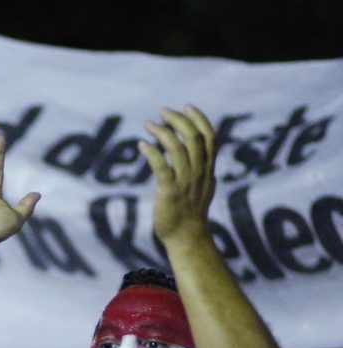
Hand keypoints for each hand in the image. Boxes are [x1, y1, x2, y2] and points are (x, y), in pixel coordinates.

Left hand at [139, 106, 215, 245]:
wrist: (186, 237)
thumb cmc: (190, 211)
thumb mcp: (202, 185)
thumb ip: (201, 166)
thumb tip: (198, 149)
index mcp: (208, 170)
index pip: (210, 138)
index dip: (200, 119)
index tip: (187, 106)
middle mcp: (200, 173)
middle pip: (194, 138)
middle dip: (178, 120)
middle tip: (162, 111)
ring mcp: (186, 183)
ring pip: (178, 150)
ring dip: (162, 133)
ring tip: (148, 125)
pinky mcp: (170, 193)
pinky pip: (162, 168)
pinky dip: (152, 153)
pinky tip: (141, 145)